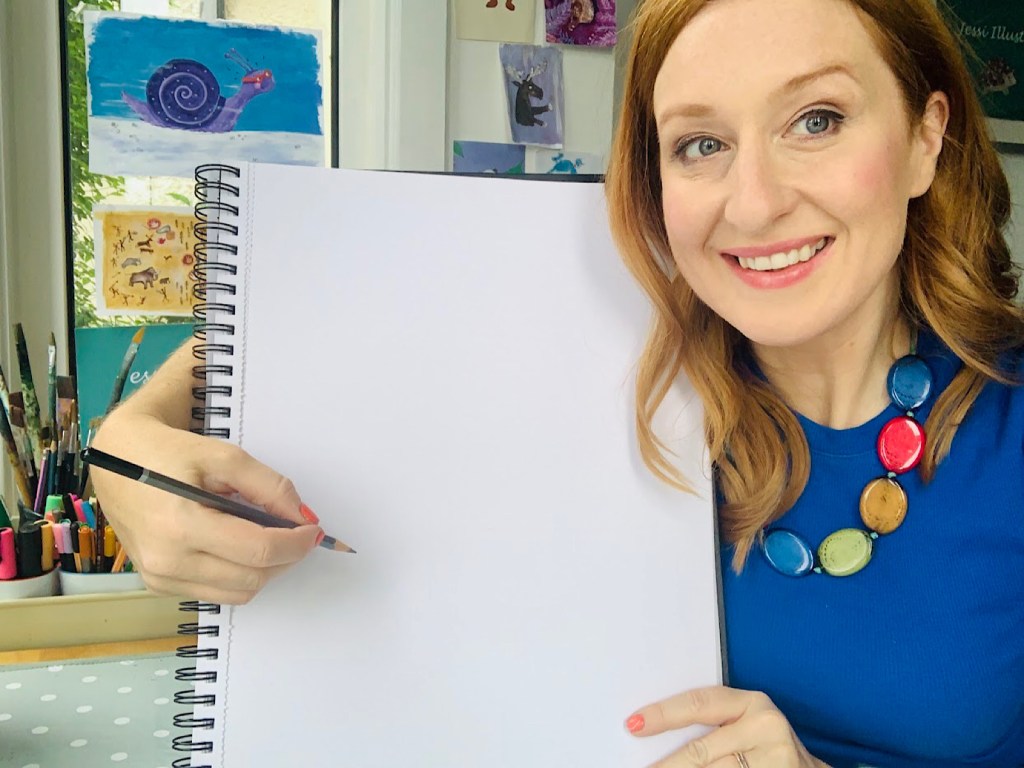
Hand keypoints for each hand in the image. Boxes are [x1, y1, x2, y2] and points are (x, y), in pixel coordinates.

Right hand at [90, 411, 320, 604]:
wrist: (115, 461)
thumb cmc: (168, 453)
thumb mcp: (224, 457)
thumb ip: (269, 487)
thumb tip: (302, 517)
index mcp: (181, 526)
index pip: (258, 551)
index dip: (296, 543)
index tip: (313, 529)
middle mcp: (167, 561)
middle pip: (253, 578)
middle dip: (285, 557)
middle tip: (295, 531)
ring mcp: (160, 578)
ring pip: (238, 593)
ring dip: (264, 569)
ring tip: (266, 535)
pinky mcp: (158, 585)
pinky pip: (216, 592)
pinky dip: (237, 574)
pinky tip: (236, 545)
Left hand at [625, 686, 828, 767]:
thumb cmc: (766, 744)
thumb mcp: (746, 722)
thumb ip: (715, 722)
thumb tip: (657, 731)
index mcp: (753, 702)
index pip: (699, 704)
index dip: (664, 715)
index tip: (634, 724)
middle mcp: (765, 727)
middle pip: (701, 751)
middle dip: (668, 764)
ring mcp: (773, 760)